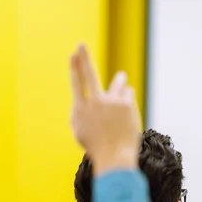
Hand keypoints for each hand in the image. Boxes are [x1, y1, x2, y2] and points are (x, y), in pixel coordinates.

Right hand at [70, 45, 141, 173]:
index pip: (76, 83)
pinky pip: (127, 93)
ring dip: (119, 80)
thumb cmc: (97, 147)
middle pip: (89, 75)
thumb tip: (86, 96)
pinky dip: (127, 99)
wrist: (115, 157)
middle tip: (80, 44)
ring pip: (117, 82)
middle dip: (84, 58)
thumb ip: (82, 112)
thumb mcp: (81, 131)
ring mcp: (111, 102)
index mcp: (80, 110)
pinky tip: (127, 112)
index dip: (74, 67)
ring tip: (120, 78)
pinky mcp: (127, 104)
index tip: (73, 54)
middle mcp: (95, 102)